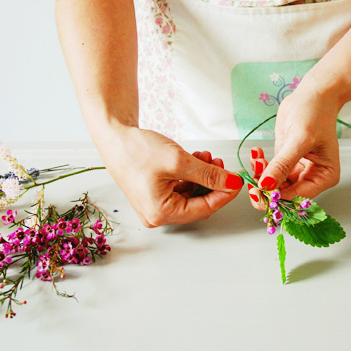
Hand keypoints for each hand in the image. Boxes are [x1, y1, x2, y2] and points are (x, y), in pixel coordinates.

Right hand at [92, 124, 242, 226]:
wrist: (114, 136)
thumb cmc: (136, 150)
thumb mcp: (178, 161)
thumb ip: (208, 174)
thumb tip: (231, 183)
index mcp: (160, 212)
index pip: (204, 209)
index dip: (224, 194)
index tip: (237, 180)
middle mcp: (156, 215)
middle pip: (198, 204)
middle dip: (213, 184)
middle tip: (221, 164)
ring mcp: (154, 206)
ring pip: (191, 196)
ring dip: (203, 178)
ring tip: (206, 157)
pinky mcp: (154, 195)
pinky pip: (180, 190)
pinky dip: (191, 176)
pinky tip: (195, 160)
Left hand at [249, 86, 340, 207]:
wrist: (313, 94)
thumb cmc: (316, 112)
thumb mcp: (300, 139)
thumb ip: (283, 164)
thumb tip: (267, 185)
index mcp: (324, 177)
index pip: (298, 197)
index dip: (277, 197)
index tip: (259, 191)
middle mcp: (312, 177)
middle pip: (285, 195)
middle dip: (266, 187)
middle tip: (251, 180)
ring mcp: (297, 170)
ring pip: (274, 185)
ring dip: (261, 175)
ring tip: (257, 158)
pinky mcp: (285, 161)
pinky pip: (269, 172)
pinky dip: (259, 166)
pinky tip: (257, 153)